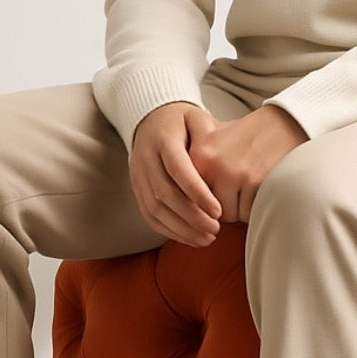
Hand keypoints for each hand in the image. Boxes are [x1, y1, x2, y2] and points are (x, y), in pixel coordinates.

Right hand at [129, 102, 223, 245]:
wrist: (151, 120)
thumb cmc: (183, 122)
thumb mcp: (198, 118)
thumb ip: (209, 137)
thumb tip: (219, 166)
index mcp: (162, 139)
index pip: (178, 169)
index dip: (197, 193)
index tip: (218, 211)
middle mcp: (145, 159)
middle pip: (165, 194)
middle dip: (192, 217)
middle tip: (215, 229)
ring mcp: (138, 176)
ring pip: (155, 210)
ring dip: (181, 229)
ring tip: (207, 239)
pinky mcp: (136, 190)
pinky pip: (149, 216)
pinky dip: (169, 231)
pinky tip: (190, 238)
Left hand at [187, 103, 309, 223]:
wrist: (285, 122)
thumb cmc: (251, 136)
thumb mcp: (218, 143)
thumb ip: (201, 168)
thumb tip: (190, 205)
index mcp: (199, 155)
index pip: (194, 198)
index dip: (209, 200)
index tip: (221, 194)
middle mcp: (212, 165)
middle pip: (212, 210)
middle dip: (228, 207)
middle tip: (242, 191)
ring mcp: (234, 174)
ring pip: (233, 214)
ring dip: (244, 209)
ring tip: (254, 187)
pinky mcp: (256, 181)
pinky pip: (252, 211)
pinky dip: (259, 206)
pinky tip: (264, 188)